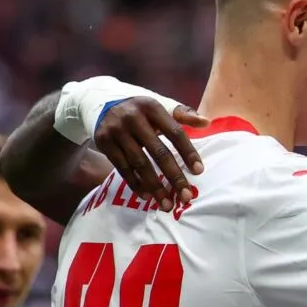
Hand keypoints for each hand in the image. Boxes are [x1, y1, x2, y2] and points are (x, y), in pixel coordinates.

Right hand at [95, 99, 209, 210]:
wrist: (100, 102)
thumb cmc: (140, 109)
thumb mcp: (160, 105)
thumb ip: (182, 114)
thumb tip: (206, 122)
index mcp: (152, 107)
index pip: (174, 133)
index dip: (187, 152)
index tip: (199, 171)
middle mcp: (133, 118)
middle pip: (158, 152)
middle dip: (174, 176)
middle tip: (186, 196)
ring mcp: (116, 131)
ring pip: (139, 163)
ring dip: (155, 186)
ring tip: (167, 204)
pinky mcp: (104, 143)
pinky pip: (122, 168)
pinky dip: (135, 183)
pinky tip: (147, 196)